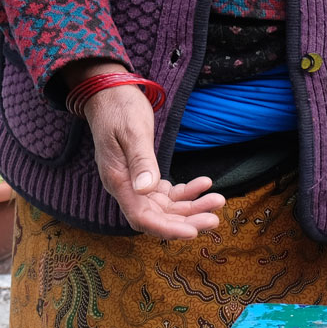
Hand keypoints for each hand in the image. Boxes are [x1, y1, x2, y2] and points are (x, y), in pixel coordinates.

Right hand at [76, 65, 223, 238]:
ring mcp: (135, 183)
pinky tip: (204, 183)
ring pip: (165, 207)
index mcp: (119, 181)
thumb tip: (147, 190)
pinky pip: (166, 193)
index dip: (167, 229)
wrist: (108, 94)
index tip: (192, 233)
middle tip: (215, 219)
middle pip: (157, 217)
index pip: (142, 218)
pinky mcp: (143, 174)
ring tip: (217, 200)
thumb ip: (141, 161)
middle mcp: (126, 188)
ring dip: (191, 207)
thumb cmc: (119, 109)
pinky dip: (185, 191)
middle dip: (186, 221)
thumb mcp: (133, 132)